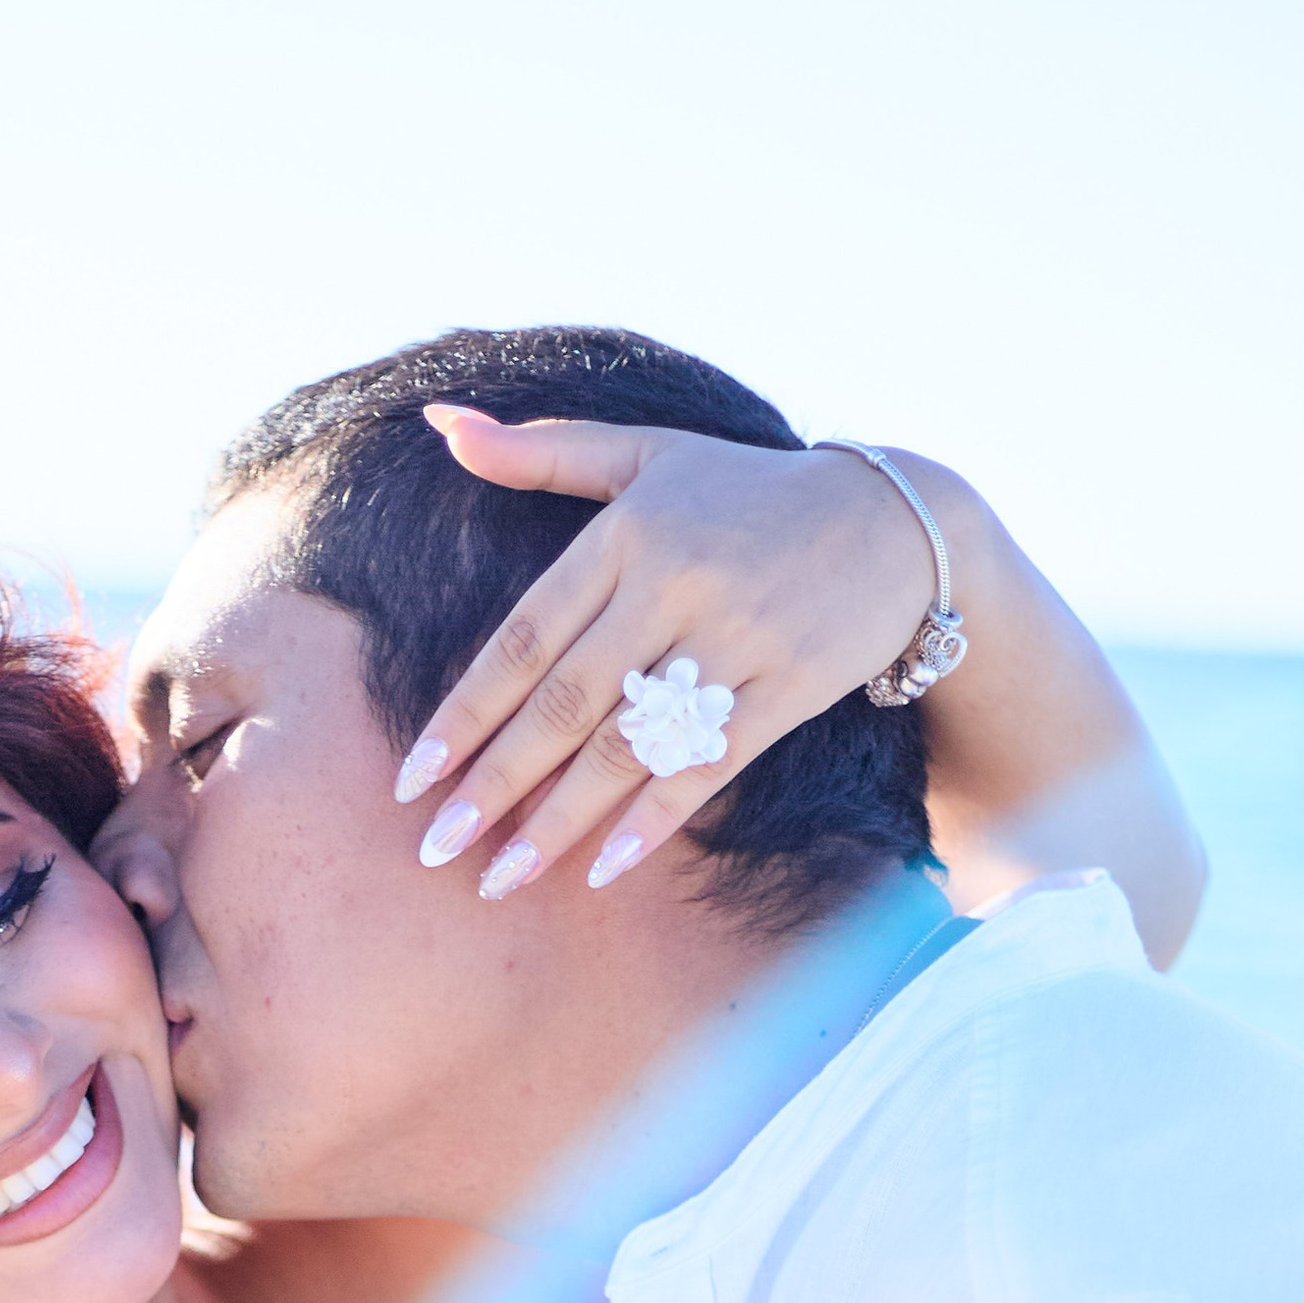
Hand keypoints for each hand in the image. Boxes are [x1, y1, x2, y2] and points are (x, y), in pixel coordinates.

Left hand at [394, 411, 940, 896]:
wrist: (892, 520)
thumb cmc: (746, 491)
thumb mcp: (645, 456)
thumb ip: (541, 452)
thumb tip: (443, 424)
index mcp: (627, 535)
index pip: (524, 638)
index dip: (465, 713)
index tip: (412, 778)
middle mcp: (675, 585)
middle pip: (565, 702)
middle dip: (495, 783)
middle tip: (436, 850)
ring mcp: (734, 639)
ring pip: (630, 745)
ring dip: (559, 821)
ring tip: (501, 878)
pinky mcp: (787, 686)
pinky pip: (708, 766)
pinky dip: (653, 819)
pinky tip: (599, 871)